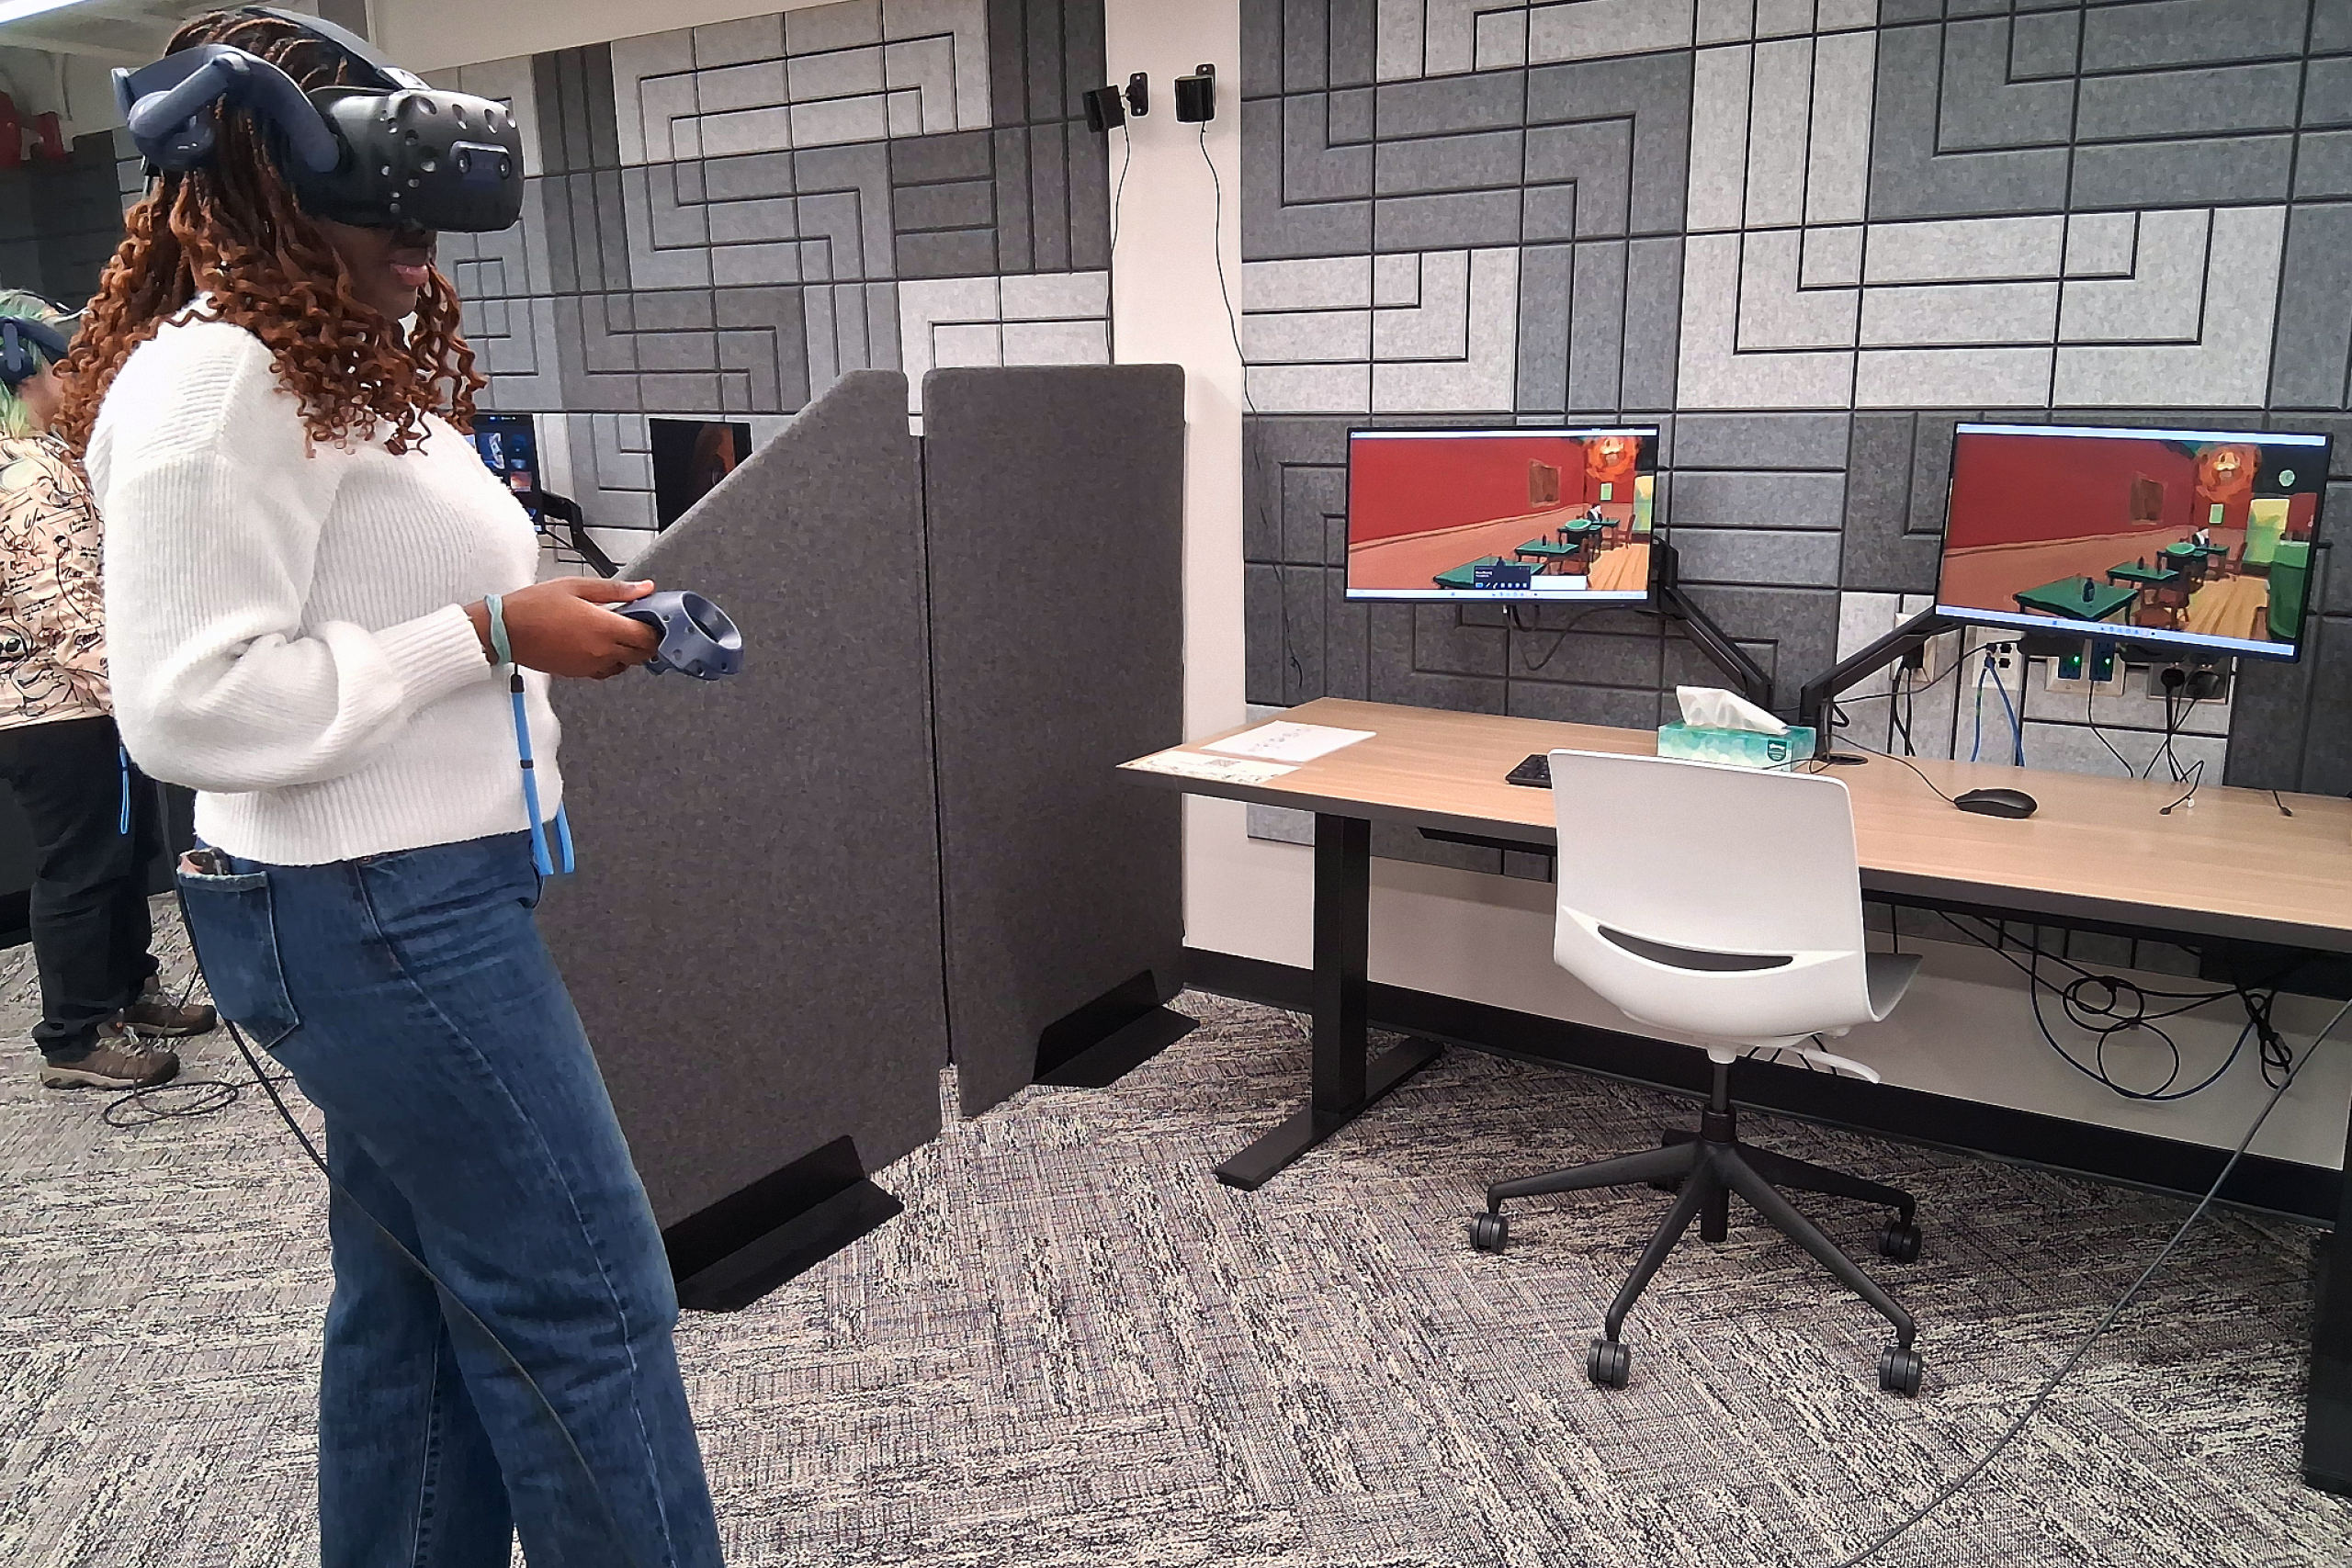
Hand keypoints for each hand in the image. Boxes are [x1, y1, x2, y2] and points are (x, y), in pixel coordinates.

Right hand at [465, 578, 660, 679]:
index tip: (653, 619)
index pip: (646, 636)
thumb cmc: (535, 605)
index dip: (655, 628)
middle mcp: (601, 650)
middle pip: (642, 655)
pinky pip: (607, 671)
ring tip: (618, 633)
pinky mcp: (579, 673)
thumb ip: (615, 590)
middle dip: (647, 641)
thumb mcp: (577, 586)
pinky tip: (602, 645)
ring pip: (626, 665)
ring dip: (630, 652)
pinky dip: (612, 661)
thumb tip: (644, 588)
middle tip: (639, 625)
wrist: (506, 630)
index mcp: (603, 626)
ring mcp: (590, 665)